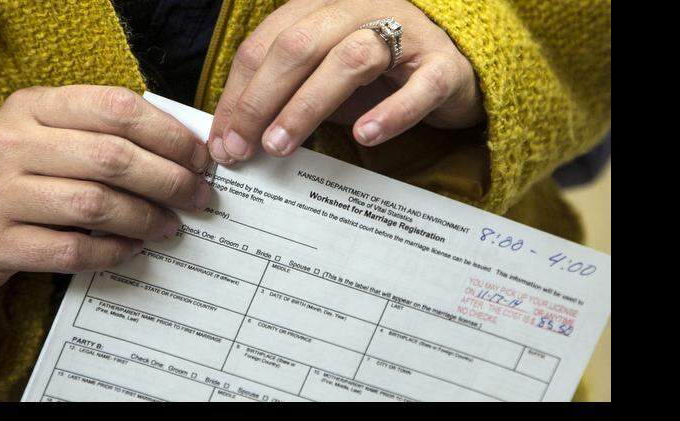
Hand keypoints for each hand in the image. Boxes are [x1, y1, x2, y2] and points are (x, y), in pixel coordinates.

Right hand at [0, 86, 210, 295]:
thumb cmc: (18, 176)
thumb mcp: (47, 138)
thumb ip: (102, 135)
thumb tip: (183, 152)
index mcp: (31, 108)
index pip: (114, 107)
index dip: (168, 134)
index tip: (200, 158)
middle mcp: (12, 144)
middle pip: (112, 157)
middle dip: (169, 180)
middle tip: (198, 197)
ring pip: (95, 203)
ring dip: (146, 218)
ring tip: (170, 225)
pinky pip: (72, 250)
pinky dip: (112, 251)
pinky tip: (132, 248)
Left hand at [208, 0, 482, 163]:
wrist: (457, 72)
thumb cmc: (384, 77)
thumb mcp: (327, 78)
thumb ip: (287, 94)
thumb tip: (236, 136)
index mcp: (322, 7)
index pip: (266, 43)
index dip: (239, 92)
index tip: (223, 139)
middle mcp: (360, 9)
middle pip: (298, 46)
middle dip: (261, 99)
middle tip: (242, 147)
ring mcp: (405, 34)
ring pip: (349, 60)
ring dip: (308, 105)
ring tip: (282, 145)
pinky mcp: (444, 67)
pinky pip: (418, 88)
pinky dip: (390, 114)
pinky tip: (364, 137)